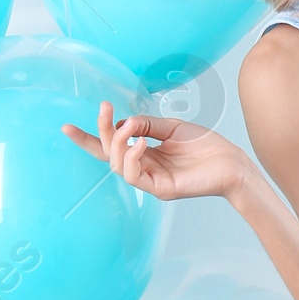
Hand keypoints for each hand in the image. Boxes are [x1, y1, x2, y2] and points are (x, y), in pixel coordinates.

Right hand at [60, 101, 252, 206]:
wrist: (232, 162)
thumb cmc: (205, 145)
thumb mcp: (171, 127)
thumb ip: (145, 124)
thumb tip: (123, 123)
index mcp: (144, 152)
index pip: (110, 146)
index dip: (88, 138)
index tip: (66, 127)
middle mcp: (143, 168)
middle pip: (108, 154)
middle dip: (101, 132)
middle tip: (104, 110)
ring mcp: (150, 181)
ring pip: (117, 166)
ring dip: (118, 143)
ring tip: (129, 129)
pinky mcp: (160, 190)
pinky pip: (135, 176)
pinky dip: (132, 158)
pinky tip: (140, 144)